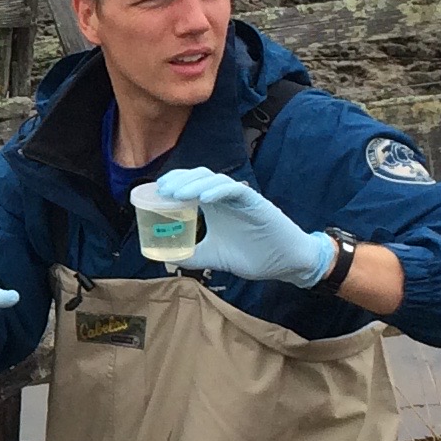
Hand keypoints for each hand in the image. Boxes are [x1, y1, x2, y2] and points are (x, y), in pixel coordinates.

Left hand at [149, 168, 336, 287]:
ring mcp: (241, 198)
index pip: (191, 183)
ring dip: (195, 184)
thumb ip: (190, 255)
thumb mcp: (213, 257)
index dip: (174, 182)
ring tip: (177, 194)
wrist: (285, 264)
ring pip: (215, 180)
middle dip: (180, 180)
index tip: (156, 190)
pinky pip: (236, 190)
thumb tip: (163, 257)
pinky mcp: (256, 202)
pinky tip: (204, 200)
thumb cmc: (252, 255)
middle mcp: (225, 198)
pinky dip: (219, 191)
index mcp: (214, 205)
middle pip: (199, 177)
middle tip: (163, 190)